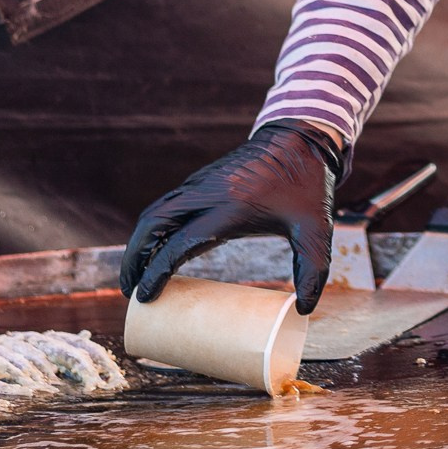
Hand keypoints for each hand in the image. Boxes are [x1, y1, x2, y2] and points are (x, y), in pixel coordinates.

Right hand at [119, 121, 344, 314]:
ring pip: (154, 213)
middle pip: (152, 225)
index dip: (157, 272)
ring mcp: (200, 185)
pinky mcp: (201, 181)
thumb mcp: (316, 229)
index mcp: (230, 208)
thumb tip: (303, 310)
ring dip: (138, 243)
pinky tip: (155, 250)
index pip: (179, 243)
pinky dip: (152, 229)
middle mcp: (206, 194)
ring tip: (135, 275)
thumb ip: (313, 270)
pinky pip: (166, 206)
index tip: (145, 297)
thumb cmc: (308, 186)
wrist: (301, 138)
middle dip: (134, 259)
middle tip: (130, 290)